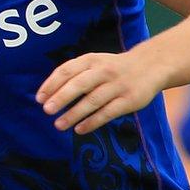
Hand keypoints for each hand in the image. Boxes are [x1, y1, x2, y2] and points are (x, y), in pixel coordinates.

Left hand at [36, 51, 163, 134]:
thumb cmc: (113, 67)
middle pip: (80, 84)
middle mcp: (104, 71)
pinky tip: (79, 129)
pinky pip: (108, 113)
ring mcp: (118, 86)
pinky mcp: (129, 100)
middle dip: (61, 97)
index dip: (52, 84)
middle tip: (47, 110)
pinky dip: (92, 122)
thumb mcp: (94, 62)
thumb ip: (74, 74)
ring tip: (59, 125)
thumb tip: (47, 94)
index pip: (67, 70)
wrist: (150, 66)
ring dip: (74, 114)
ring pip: (93, 100)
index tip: (39, 98)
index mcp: (91, 60)